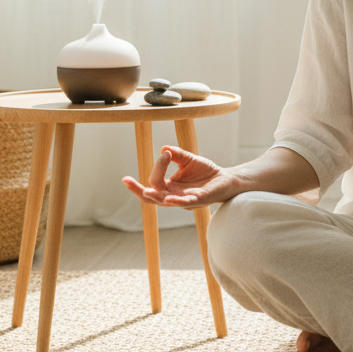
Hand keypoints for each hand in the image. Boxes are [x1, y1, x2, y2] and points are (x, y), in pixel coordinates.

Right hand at [121, 145, 242, 208]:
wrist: (226, 178)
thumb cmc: (205, 172)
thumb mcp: (189, 160)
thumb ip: (177, 154)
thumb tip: (164, 148)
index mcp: (169, 187)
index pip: (153, 182)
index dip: (155, 168)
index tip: (164, 153)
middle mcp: (173, 196)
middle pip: (150, 197)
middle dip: (137, 190)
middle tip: (126, 181)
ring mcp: (185, 200)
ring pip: (165, 202)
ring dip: (155, 196)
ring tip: (145, 191)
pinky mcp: (199, 200)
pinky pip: (185, 203)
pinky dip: (176, 201)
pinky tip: (169, 198)